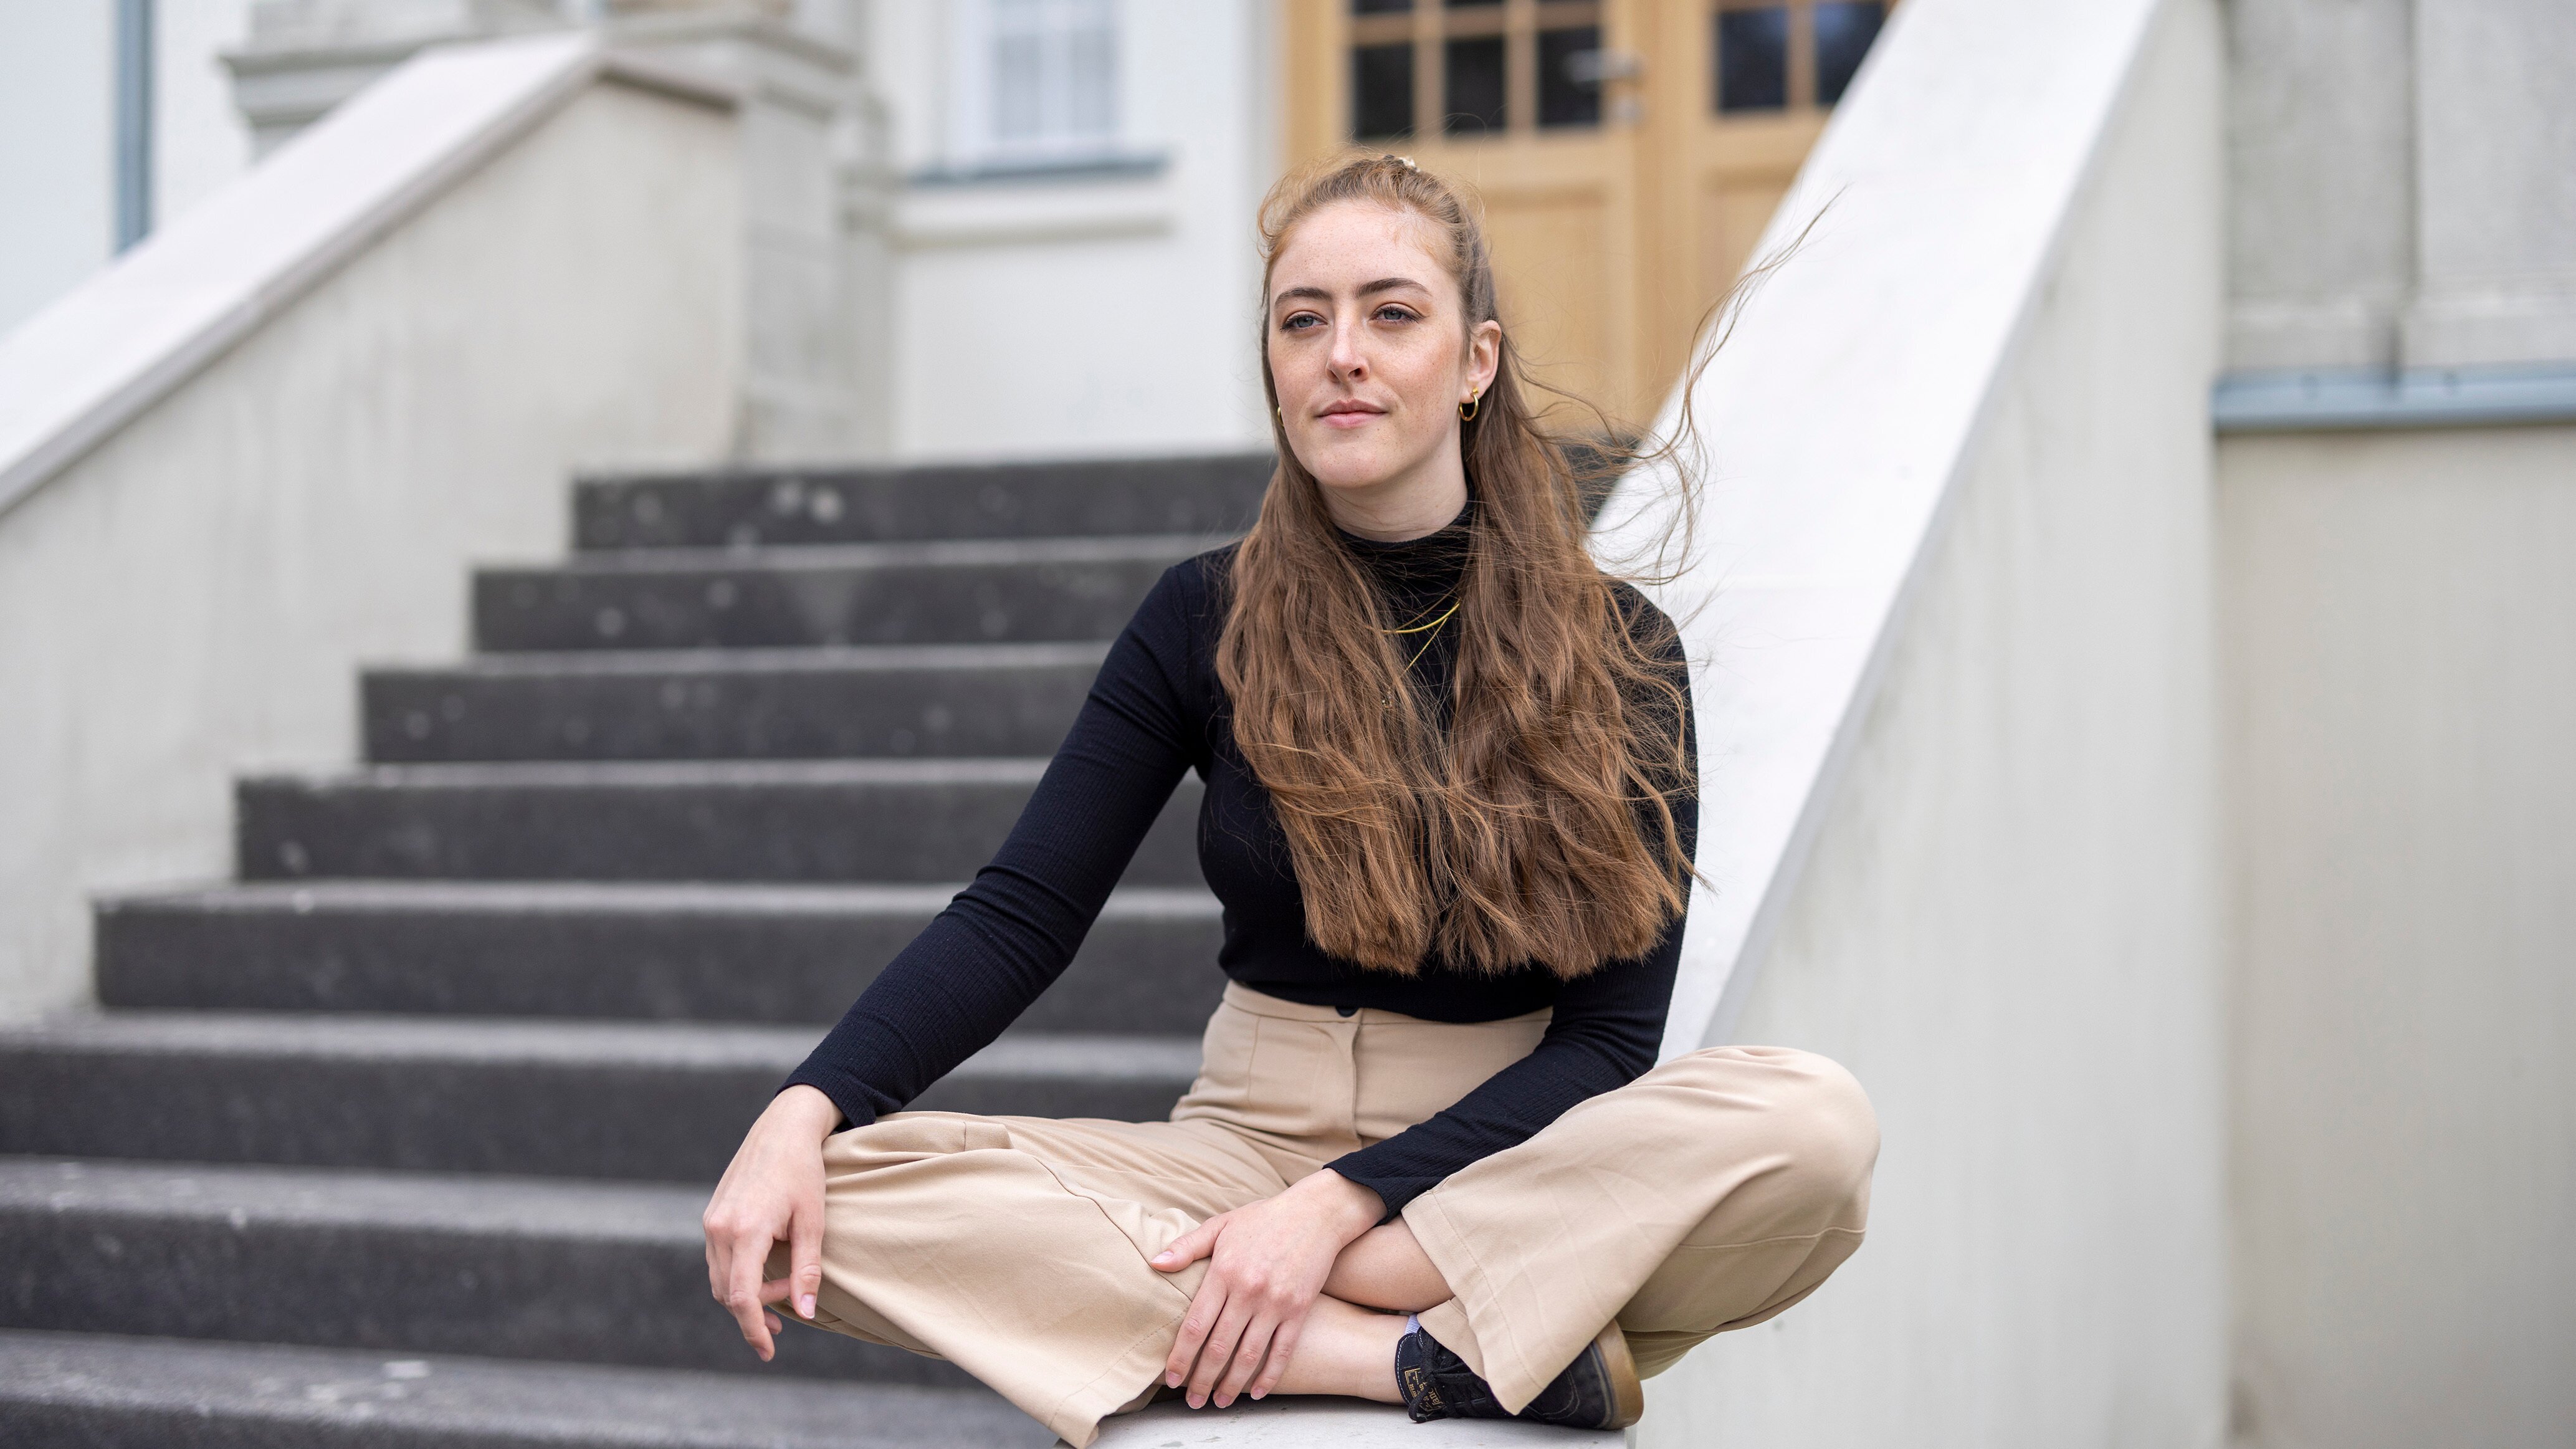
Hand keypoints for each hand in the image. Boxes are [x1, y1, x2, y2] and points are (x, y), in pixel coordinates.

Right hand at [701, 1084, 841, 1360]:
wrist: (782, 1128)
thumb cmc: (803, 1172)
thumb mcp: (813, 1222)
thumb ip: (807, 1270)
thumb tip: (806, 1313)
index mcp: (745, 1231)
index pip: (740, 1297)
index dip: (753, 1328)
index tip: (768, 1350)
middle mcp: (719, 1228)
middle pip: (727, 1293)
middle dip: (756, 1312)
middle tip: (791, 1312)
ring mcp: (711, 1221)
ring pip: (719, 1279)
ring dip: (746, 1295)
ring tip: (782, 1293)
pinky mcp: (712, 1216)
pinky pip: (719, 1260)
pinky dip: (738, 1275)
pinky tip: (765, 1272)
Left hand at [1151, 1169, 1384, 1407]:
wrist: (1316, 1213)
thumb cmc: (1263, 1219)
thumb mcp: (1221, 1225)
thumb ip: (1187, 1247)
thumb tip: (1154, 1264)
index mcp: (1223, 1271)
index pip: (1195, 1325)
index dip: (1181, 1357)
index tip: (1172, 1377)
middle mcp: (1248, 1290)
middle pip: (1218, 1347)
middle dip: (1202, 1379)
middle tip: (1193, 1401)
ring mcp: (1275, 1302)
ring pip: (1248, 1355)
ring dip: (1232, 1384)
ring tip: (1220, 1401)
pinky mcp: (1299, 1309)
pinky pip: (1282, 1350)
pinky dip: (1269, 1375)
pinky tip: (1256, 1391)